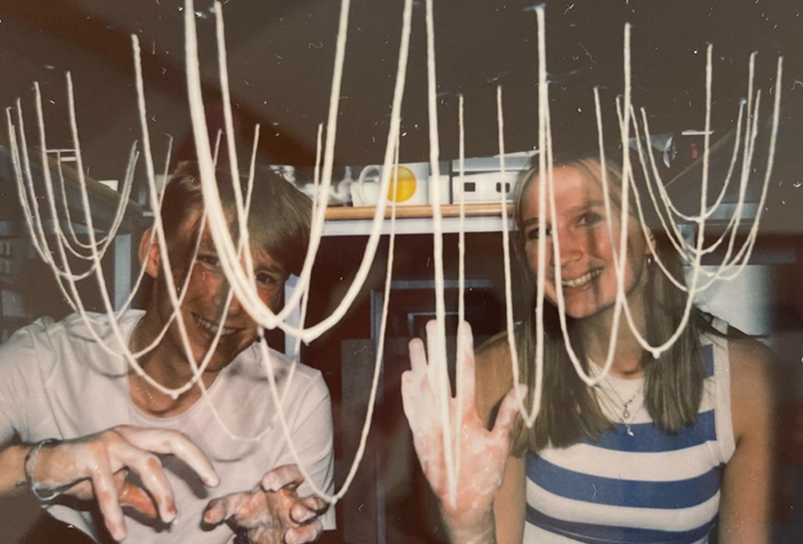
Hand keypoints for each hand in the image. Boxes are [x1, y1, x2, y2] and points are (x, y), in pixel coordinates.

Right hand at [32, 425, 218, 540]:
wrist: (43, 468)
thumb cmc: (84, 474)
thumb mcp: (119, 488)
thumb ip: (142, 498)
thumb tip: (166, 515)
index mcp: (139, 437)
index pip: (176, 441)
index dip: (197, 458)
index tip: (212, 480)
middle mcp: (129, 434)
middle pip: (172, 440)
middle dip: (195, 459)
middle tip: (210, 483)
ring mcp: (110, 442)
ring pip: (147, 463)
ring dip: (162, 492)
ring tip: (170, 519)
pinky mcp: (90, 455)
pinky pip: (108, 488)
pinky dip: (115, 513)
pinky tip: (120, 533)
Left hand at [203, 464, 328, 543]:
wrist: (256, 533)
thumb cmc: (250, 512)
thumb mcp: (234, 507)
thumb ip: (222, 508)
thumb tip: (208, 516)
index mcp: (284, 486)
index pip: (292, 473)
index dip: (283, 475)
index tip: (266, 482)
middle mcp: (298, 500)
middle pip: (313, 495)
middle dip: (308, 503)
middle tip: (293, 511)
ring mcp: (304, 519)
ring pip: (318, 516)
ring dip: (309, 525)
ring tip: (290, 534)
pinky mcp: (304, 534)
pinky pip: (313, 531)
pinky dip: (304, 536)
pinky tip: (289, 540)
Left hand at [401, 321, 524, 539]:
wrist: (459, 502)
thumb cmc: (484, 475)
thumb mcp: (500, 445)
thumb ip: (507, 414)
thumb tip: (522, 386)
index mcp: (465, 415)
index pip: (465, 372)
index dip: (463, 346)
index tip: (463, 325)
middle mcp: (443, 417)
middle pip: (438, 373)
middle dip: (436, 347)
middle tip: (432, 322)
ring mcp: (427, 425)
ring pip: (420, 387)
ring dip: (418, 363)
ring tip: (415, 341)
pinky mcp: (417, 436)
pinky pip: (410, 409)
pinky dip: (408, 392)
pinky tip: (407, 375)